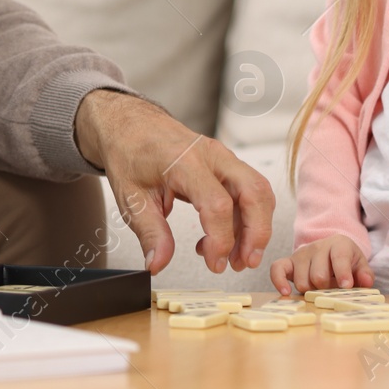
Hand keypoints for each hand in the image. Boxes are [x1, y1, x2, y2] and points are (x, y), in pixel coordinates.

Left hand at [74, 90, 274, 275]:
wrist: (130, 124)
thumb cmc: (130, 153)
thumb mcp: (131, 198)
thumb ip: (150, 233)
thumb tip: (158, 264)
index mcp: (185, 162)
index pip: (217, 204)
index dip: (221, 239)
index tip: (215, 263)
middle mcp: (211, 155)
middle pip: (254, 192)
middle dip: (257, 232)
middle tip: (245, 263)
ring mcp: (221, 156)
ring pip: (258, 190)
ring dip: (256, 226)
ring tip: (239, 257)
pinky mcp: (225, 163)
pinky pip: (248, 189)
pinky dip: (245, 217)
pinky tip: (224, 238)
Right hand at [270, 235, 374, 295]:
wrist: (330, 251)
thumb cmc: (347, 262)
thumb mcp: (360, 265)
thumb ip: (365, 274)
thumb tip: (366, 282)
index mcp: (338, 244)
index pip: (339, 257)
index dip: (343, 273)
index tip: (346, 286)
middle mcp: (317, 246)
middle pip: (318, 275)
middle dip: (326, 288)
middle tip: (332, 290)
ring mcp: (301, 254)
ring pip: (302, 280)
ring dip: (311, 291)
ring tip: (318, 289)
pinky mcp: (287, 262)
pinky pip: (276, 269)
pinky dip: (279, 281)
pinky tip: (287, 293)